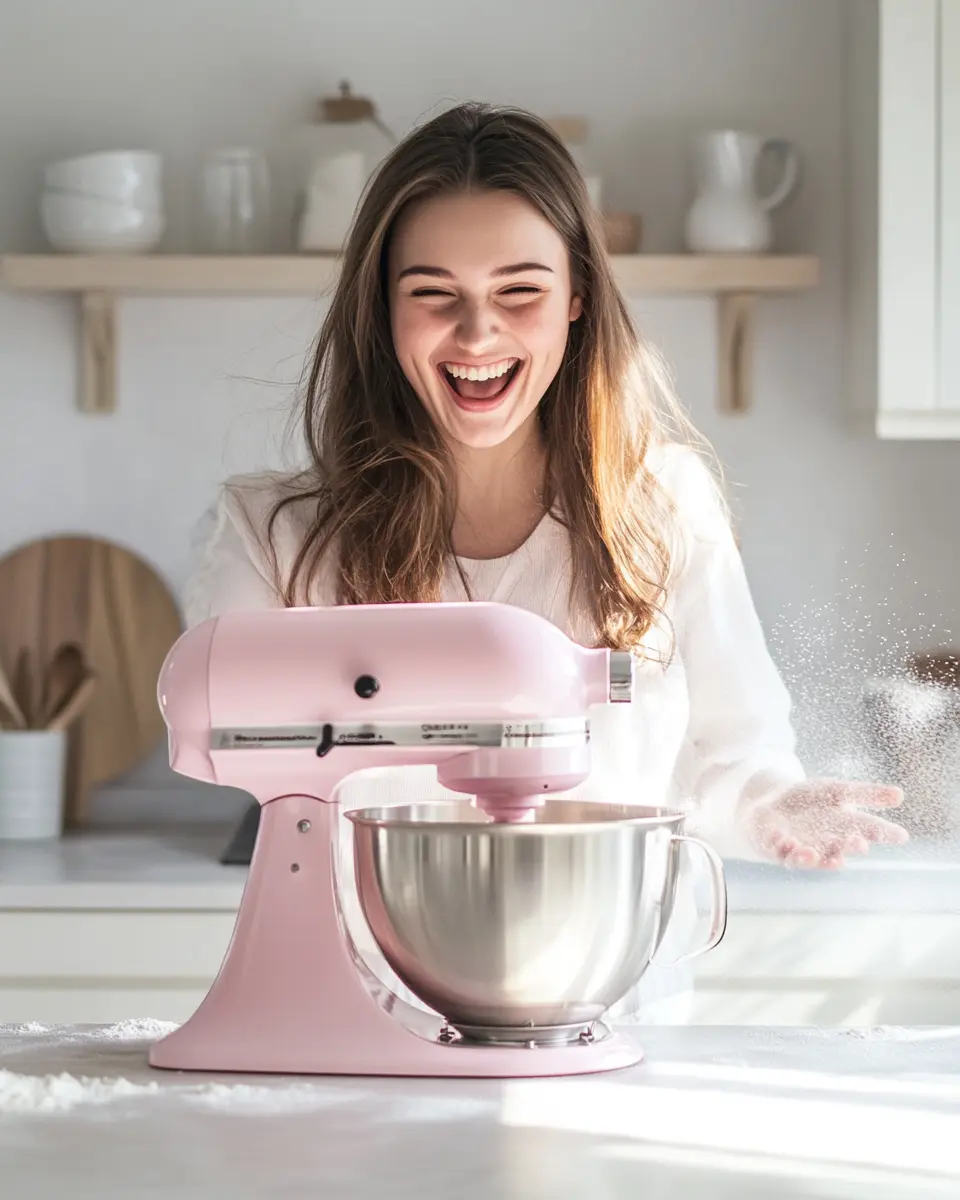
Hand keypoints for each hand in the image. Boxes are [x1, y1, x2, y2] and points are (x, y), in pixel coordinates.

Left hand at [747, 778, 908, 868]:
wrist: (772, 804)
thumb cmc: (809, 800)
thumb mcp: (837, 791)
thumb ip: (865, 794)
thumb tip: (901, 795)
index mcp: (842, 830)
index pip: (867, 831)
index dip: (883, 834)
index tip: (901, 835)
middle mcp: (822, 843)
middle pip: (838, 848)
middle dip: (847, 848)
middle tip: (858, 843)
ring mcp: (797, 847)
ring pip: (804, 858)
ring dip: (807, 857)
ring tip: (810, 852)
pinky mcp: (772, 847)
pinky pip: (774, 850)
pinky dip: (777, 845)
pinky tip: (781, 838)